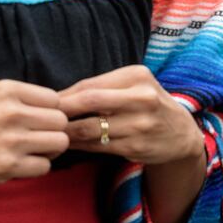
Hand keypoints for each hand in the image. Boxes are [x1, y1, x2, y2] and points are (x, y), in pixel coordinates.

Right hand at [0, 80, 68, 188]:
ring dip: (49, 151)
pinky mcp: (8, 165)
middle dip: (53, 132)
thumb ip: (23, 100)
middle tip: (37, 139)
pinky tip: (20, 165)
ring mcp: (11, 139)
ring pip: (59, 143)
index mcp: (8, 90)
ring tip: (32, 152)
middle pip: (61, 121)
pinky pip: (44, 167)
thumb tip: (59, 110)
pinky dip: (36, 168)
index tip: (37, 122)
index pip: (55, 99)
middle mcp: (12, 112)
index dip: (50, 112)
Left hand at [59, 65, 201, 165]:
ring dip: (66, 132)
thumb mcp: (133, 86)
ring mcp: (140, 123)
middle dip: (62, 111)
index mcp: (137, 76)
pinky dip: (79, 146)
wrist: (181, 133)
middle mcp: (141, 97)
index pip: (90, 84)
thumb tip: (58, 96)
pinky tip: (68, 145)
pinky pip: (98, 146)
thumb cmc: (148, 104)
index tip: (45, 103)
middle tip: (42, 119)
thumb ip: (101, 88)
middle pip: (89, 101)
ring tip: (50, 133)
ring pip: (90, 128)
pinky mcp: (136, 146)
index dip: (64, 95)